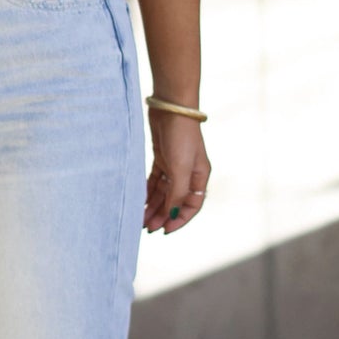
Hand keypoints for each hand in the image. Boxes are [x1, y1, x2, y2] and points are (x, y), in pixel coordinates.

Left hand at [144, 107, 209, 233]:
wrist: (171, 107)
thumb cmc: (181, 136)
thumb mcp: (181, 168)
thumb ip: (177, 193)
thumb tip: (173, 214)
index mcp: (199, 177)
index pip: (192, 206)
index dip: (179, 220)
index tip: (164, 231)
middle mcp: (188, 173)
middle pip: (175, 201)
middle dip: (162, 215)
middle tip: (147, 228)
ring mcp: (174, 165)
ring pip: (163, 193)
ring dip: (153, 206)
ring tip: (140, 219)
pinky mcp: (162, 158)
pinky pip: (154, 181)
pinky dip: (147, 192)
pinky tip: (139, 200)